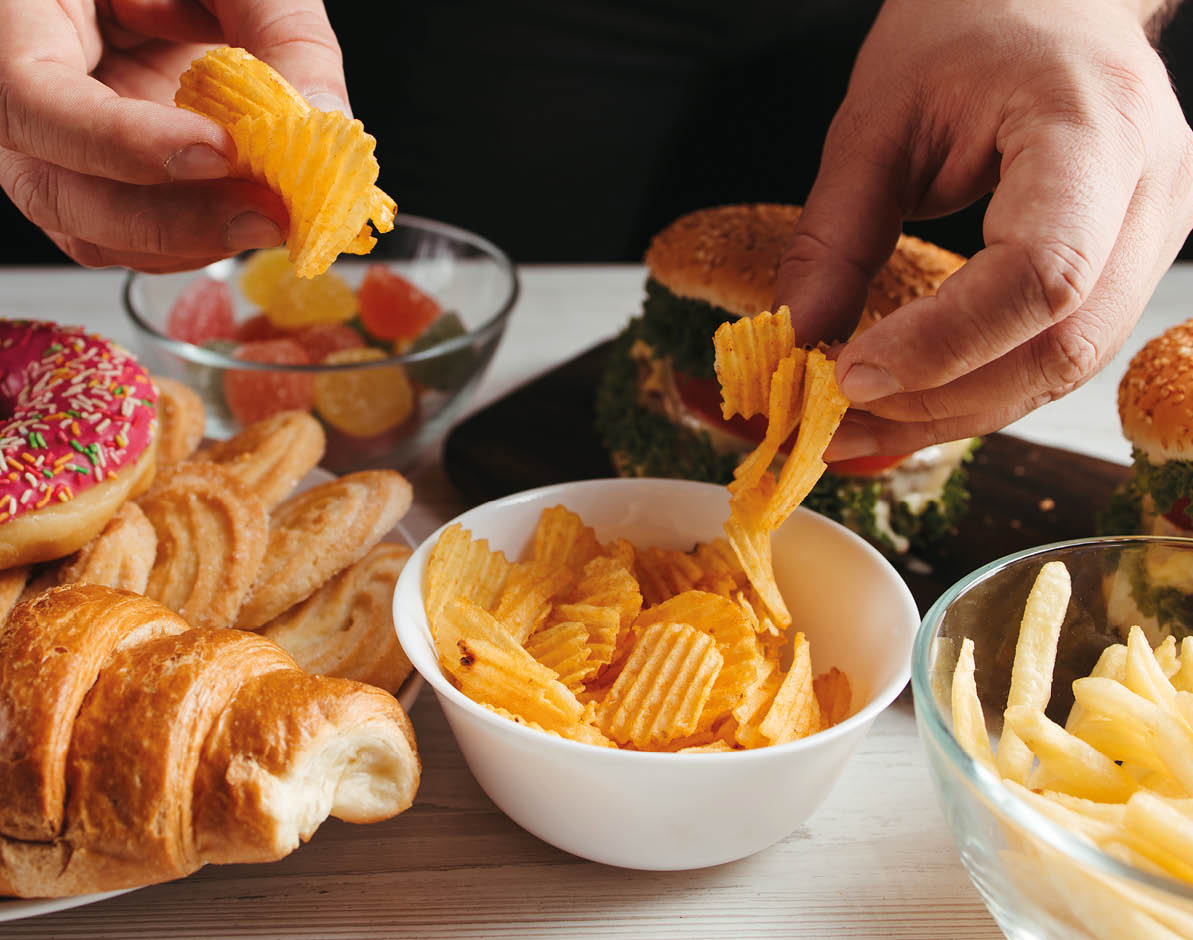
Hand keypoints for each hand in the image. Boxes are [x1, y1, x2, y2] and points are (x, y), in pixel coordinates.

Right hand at [0, 0, 347, 271]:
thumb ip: (280, 29)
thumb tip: (325, 115)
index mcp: (23, 20)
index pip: (30, 98)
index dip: (119, 139)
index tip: (217, 148)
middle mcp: (25, 96)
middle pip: (54, 190)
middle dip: (169, 220)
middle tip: (264, 214)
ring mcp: (61, 149)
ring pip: (91, 231)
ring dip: (191, 240)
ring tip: (271, 216)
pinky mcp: (104, 185)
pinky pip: (131, 240)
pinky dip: (198, 240)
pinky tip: (252, 212)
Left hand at [773, 0, 1192, 459]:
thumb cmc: (968, 31)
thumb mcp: (877, 121)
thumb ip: (836, 238)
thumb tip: (796, 343)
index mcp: (1093, 130)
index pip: (1041, 272)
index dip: (943, 344)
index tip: (848, 376)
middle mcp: (1149, 192)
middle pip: (1062, 346)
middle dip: (940, 401)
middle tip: (837, 426)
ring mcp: (1153, 234)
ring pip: (1064, 368)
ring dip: (954, 412)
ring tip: (858, 430)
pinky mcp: (1127, 266)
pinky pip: (1057, 353)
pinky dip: (979, 389)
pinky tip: (910, 405)